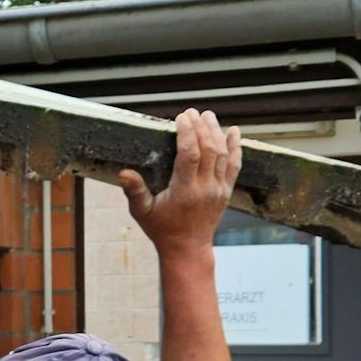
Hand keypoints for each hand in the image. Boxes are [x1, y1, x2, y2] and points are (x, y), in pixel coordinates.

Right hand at [118, 109, 240, 254]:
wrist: (187, 248)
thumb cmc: (161, 228)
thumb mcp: (141, 212)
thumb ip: (134, 191)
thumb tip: (123, 172)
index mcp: (185, 190)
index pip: (190, 154)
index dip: (187, 133)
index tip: (181, 117)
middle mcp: (206, 188)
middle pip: (209, 150)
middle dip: (201, 127)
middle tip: (192, 112)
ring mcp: (219, 189)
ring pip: (223, 154)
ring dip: (216, 132)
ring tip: (208, 115)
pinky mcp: (226, 191)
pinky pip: (235, 165)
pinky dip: (236, 147)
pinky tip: (234, 131)